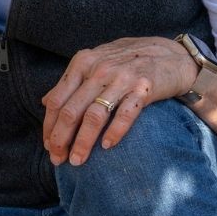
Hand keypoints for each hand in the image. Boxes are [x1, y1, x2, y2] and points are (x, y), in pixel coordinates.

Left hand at [41, 36, 196, 166]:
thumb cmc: (129, 61)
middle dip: (61, 139)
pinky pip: (124, 114)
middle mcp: (99, 68)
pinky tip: (107, 147)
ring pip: (94, 116)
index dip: (50, 127)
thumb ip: (72, 81)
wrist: (171, 55)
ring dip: (83, 142)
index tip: (49, 147)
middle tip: (59, 160)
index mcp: (83, 62)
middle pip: (71, 110)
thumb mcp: (96, 62)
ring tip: (78, 160)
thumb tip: (45, 101)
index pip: (57, 100)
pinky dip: (114, 133)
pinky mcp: (143, 88)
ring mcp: (122, 78)